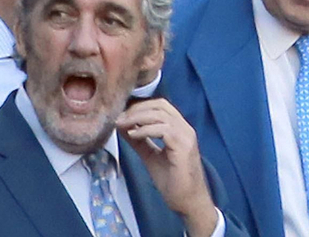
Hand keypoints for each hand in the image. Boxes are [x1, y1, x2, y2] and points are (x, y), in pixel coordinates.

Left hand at [118, 99, 219, 236]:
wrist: (188, 202)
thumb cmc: (173, 182)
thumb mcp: (151, 157)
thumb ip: (140, 142)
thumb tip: (123, 127)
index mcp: (180, 129)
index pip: (161, 106)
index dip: (140, 106)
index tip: (122, 115)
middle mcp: (185, 128)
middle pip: (160, 106)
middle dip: (136, 109)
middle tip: (119, 119)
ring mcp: (186, 136)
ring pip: (161, 115)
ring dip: (137, 117)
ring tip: (122, 125)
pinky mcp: (183, 147)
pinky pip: (163, 130)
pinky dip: (145, 130)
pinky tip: (133, 135)